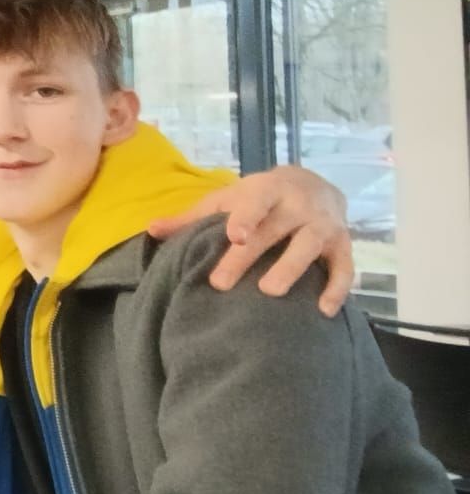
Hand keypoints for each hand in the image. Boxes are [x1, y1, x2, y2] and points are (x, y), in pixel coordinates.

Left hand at [148, 164, 352, 314]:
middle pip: (272, 232)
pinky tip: (322, 311)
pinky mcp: (343, 245)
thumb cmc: (259, 198)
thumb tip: (151, 230)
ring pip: (308, 247)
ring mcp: (324, 225)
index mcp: (267, 190)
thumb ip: (192, 217)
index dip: (245, 217)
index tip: (234, 235)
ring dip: (291, 269)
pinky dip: (337, 288)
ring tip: (270, 293)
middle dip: (247, 257)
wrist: (314, 183)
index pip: (255, 202)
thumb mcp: (227, 199)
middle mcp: (298, 205)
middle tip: (220, 283)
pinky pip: (344, 268)